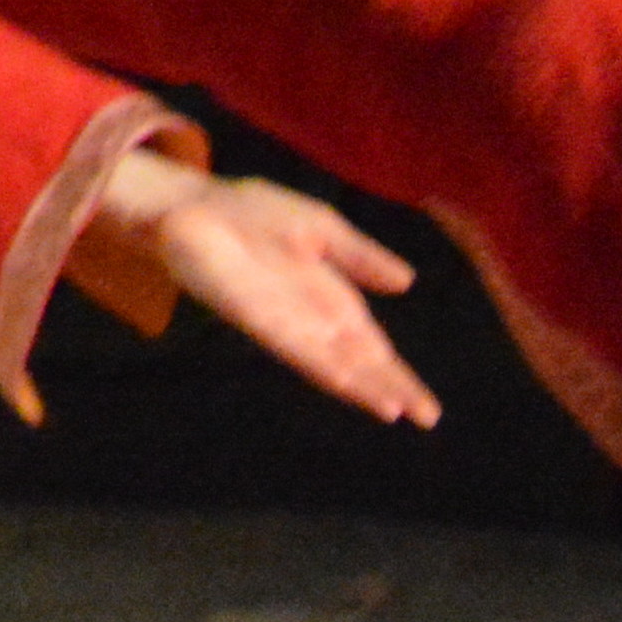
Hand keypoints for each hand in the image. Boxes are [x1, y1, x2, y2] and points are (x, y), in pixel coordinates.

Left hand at [88, 147, 438, 426]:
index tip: (428, 408)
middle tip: (426, 417)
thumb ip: (359, 256)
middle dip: (390, 387)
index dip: (398, 374)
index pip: (371, 346)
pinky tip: (343, 379)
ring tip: (392, 409)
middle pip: (357, 361)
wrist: (193, 203)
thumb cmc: (250, 214)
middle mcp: (309, 319)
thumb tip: (408, 281)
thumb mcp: (319, 229)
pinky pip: (289, 342)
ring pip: (328, 361)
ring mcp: (281, 320)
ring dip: (359, 384)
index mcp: (330, 299)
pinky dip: (317, 361)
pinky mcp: (250, 314)